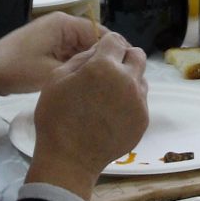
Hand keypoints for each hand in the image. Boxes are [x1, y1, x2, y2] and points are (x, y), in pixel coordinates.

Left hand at [0, 11, 106, 108]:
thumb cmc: (18, 70)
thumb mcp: (54, 72)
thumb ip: (82, 69)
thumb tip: (107, 71)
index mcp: (64, 23)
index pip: (100, 32)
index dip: (113, 50)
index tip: (125, 70)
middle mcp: (60, 24)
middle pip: (91, 40)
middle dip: (100, 59)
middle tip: (115, 81)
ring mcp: (52, 35)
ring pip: (80, 49)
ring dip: (87, 64)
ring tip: (103, 83)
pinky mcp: (46, 46)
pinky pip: (68, 54)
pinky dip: (75, 66)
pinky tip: (83, 82)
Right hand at [25, 32, 150, 199]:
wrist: (69, 160)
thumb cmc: (56, 118)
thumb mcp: (56, 79)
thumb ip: (81, 58)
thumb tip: (99, 49)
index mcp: (104, 66)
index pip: (116, 40)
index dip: (107, 45)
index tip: (101, 54)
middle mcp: (128, 80)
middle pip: (137, 55)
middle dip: (124, 57)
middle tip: (108, 71)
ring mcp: (139, 101)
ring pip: (141, 78)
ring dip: (128, 80)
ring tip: (108, 96)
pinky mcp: (143, 120)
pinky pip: (141, 101)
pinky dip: (129, 101)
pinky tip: (112, 114)